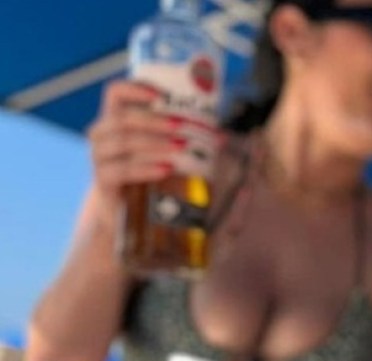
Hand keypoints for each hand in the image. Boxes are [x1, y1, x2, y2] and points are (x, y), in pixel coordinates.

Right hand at [87, 81, 183, 210]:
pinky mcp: (103, 181)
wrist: (126, 210)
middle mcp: (103, 134)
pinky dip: (145, 168)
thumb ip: (187, 142)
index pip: (115, 93)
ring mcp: (100, 157)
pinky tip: (166, 169)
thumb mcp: (166, 154)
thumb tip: (220, 137)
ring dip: (155, 143)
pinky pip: (121, 171)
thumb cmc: (148, 174)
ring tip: (181, 148)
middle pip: (121, 119)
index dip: (135, 89)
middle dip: (154, 121)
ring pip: (123, 143)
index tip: (161, 95)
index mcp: (116, 119)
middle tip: (182, 127)